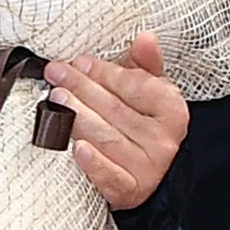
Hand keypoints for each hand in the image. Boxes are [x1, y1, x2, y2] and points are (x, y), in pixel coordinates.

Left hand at [48, 33, 187, 207]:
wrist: (155, 177)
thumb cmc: (148, 127)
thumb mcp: (152, 93)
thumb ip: (145, 65)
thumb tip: (145, 38)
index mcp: (172, 111)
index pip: (135, 86)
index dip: (105, 73)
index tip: (80, 61)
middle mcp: (163, 140)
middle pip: (115, 109)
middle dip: (82, 88)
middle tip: (57, 75)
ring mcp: (148, 167)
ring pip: (106, 138)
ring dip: (78, 117)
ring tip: (57, 99)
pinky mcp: (130, 191)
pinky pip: (110, 176)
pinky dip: (93, 163)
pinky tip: (77, 148)